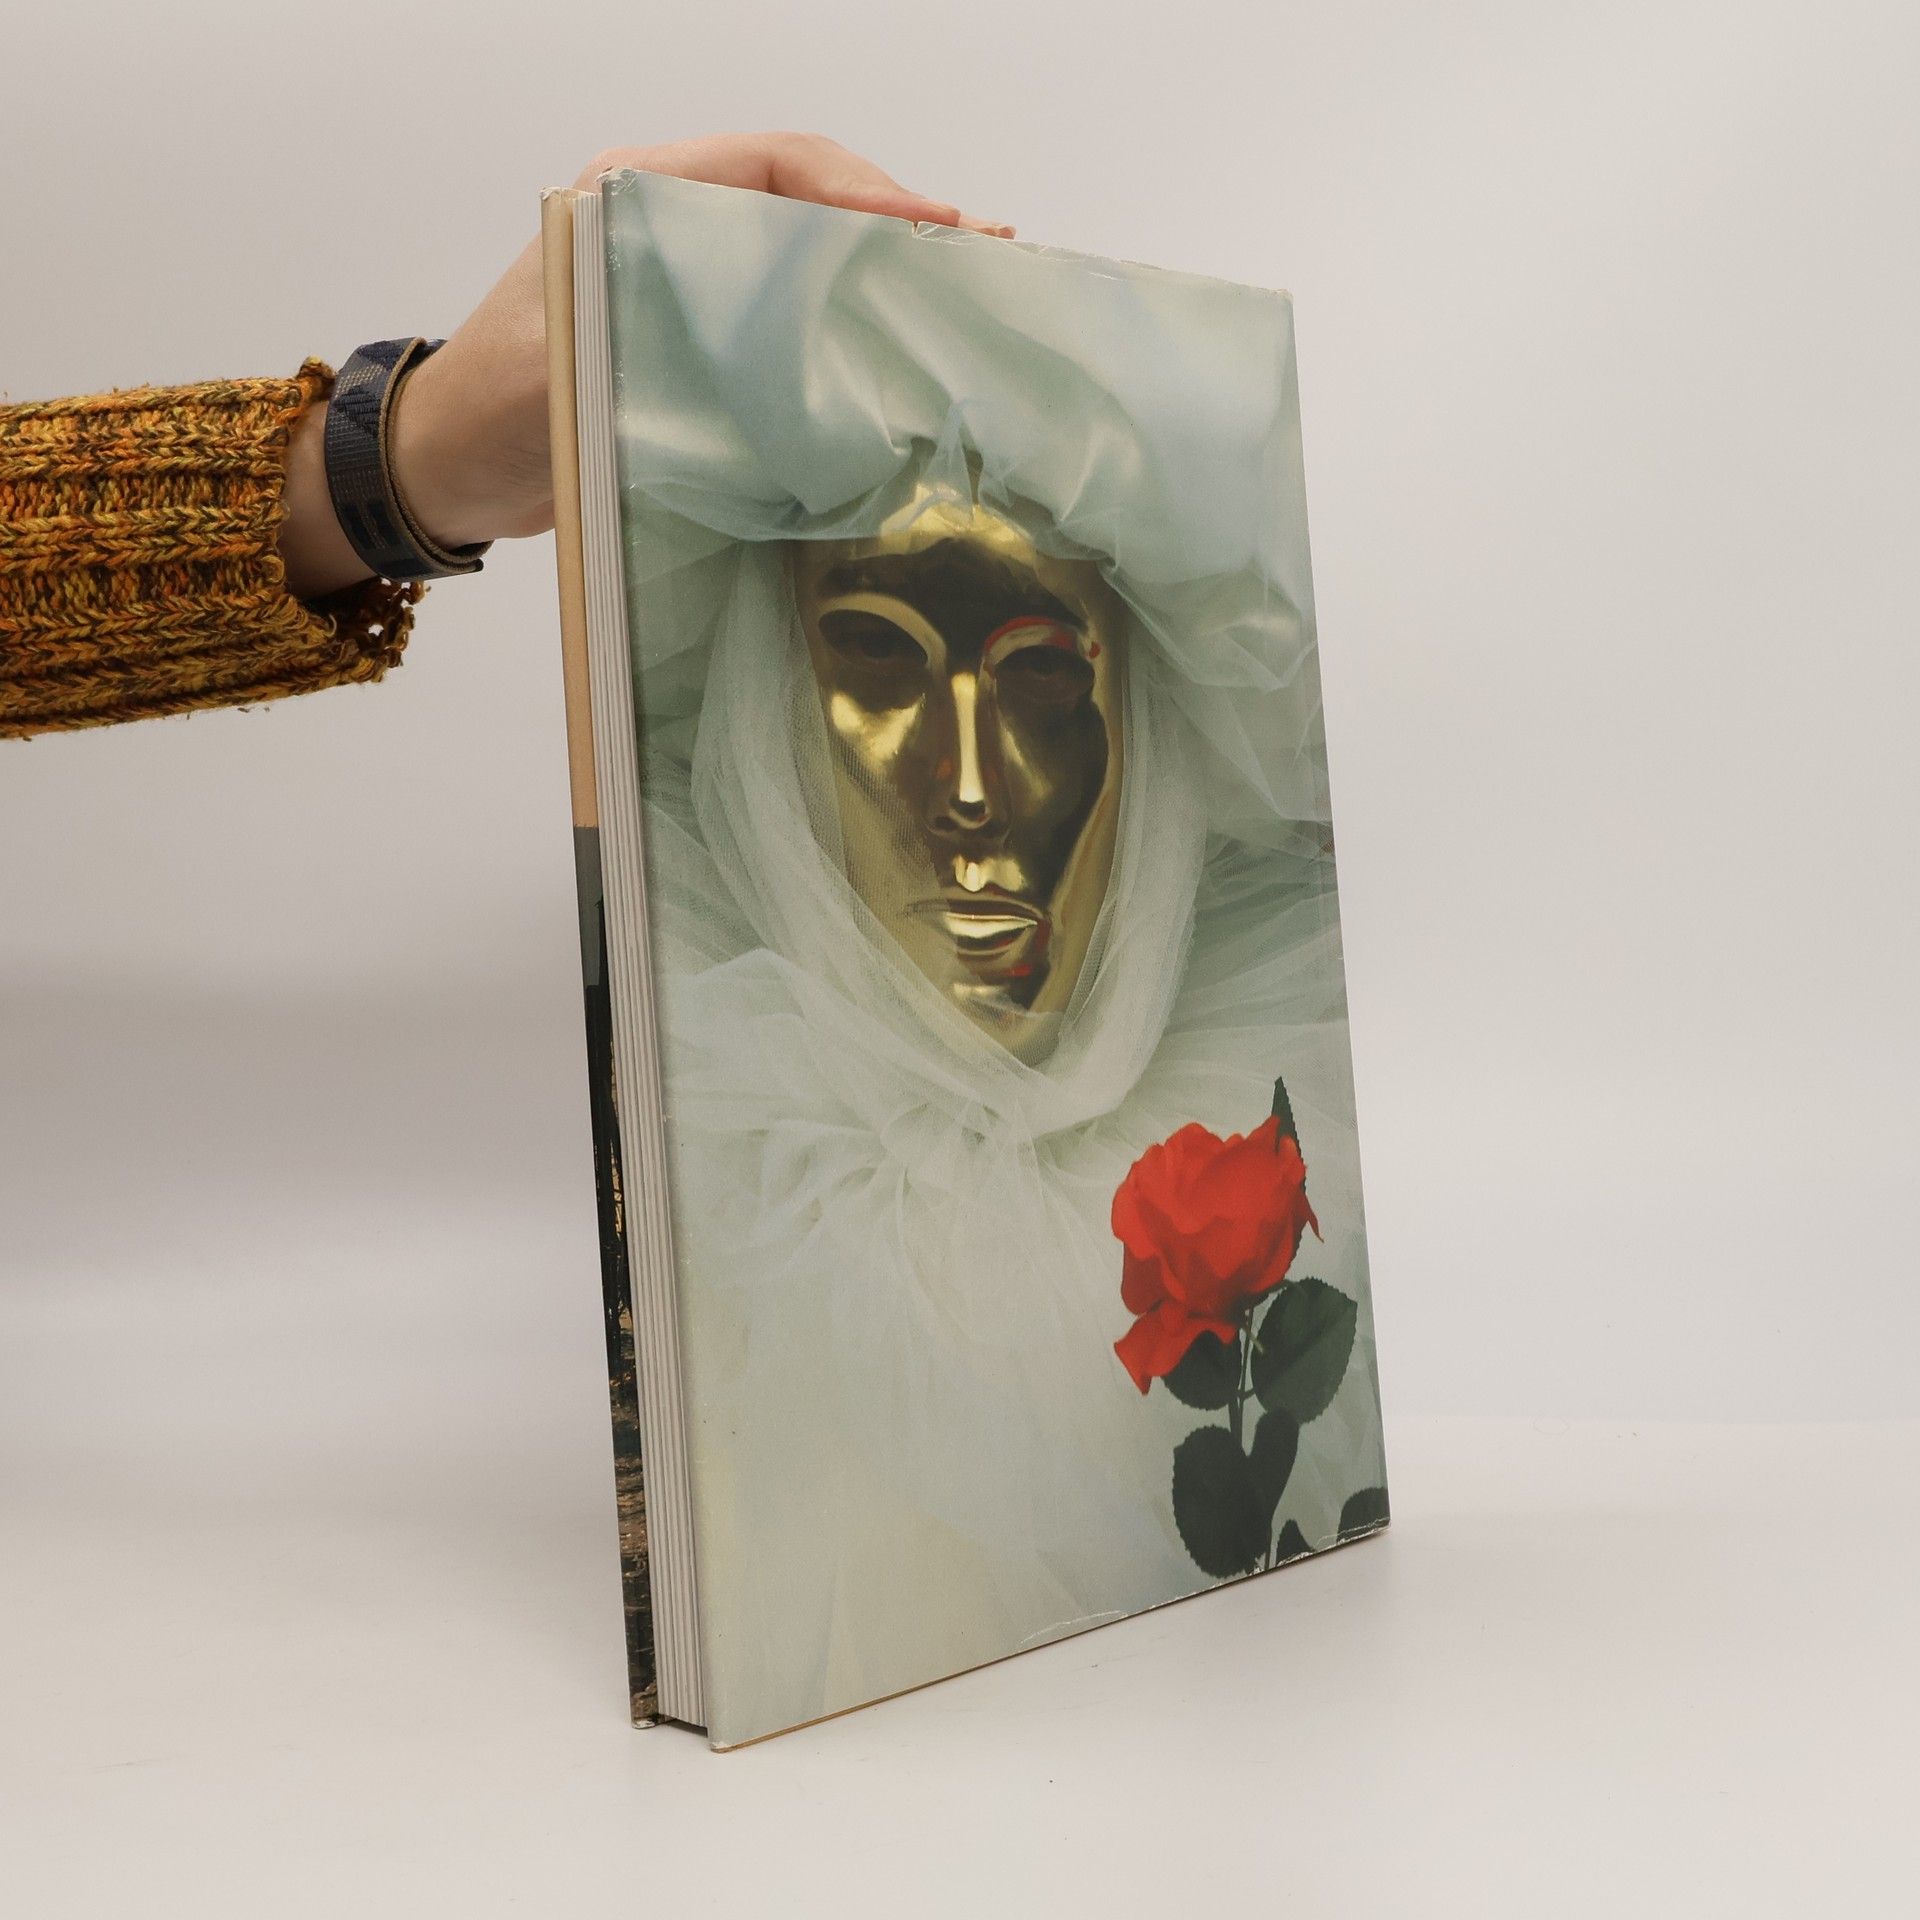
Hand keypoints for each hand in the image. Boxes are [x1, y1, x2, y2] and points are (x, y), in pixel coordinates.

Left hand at [280, 134, 1011, 598]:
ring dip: (880, 266)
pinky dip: (846, 320)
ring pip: (803, 252)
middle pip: (803, 198)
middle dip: (894, 218)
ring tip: (964, 283)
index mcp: (630, 199)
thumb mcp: (566, 371)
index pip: (768, 167)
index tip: (929, 222)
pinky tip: (897, 342)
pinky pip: (785, 314)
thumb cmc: (490, 413)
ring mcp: (684, 283)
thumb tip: (770, 356)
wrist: (443, 468)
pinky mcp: (695, 340)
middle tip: (981, 246)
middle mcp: (666, 226)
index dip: (857, 187)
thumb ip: (654, 344)